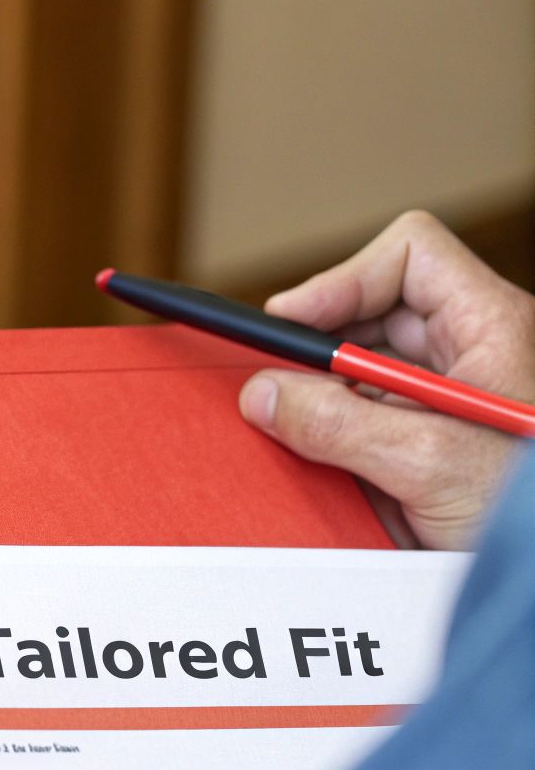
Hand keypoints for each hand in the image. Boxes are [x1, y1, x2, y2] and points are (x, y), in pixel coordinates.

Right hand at [237, 210, 534, 549]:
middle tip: (274, 385)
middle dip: (317, 350)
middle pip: (370, 314)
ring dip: (318, 404)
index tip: (291, 324)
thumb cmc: (527, 513)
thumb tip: (262, 394)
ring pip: (355, 375)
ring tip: (296, 437)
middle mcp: (466, 356)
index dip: (345, 279)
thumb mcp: (432, 463)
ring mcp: (442, 405)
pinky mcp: (422, 451)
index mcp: (490, 329)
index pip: (410, 256)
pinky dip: (327, 446)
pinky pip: (356, 427)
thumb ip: (339, 424)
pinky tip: (319, 474)